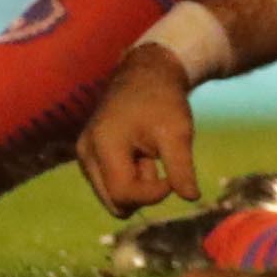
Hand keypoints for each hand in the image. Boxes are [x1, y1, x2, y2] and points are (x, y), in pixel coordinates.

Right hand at [79, 50, 199, 214]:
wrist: (146, 73)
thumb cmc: (164, 100)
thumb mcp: (178, 132)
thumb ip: (182, 168)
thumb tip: (192, 198)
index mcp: (103, 145)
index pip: (124, 194)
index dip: (154, 194)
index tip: (173, 177)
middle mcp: (86, 153)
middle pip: (114, 202)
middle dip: (142, 192)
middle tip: (156, 161)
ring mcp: (85, 155)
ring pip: (112, 196)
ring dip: (136, 184)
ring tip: (147, 153)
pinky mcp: (89, 156)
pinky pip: (110, 184)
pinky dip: (129, 176)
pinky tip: (139, 152)